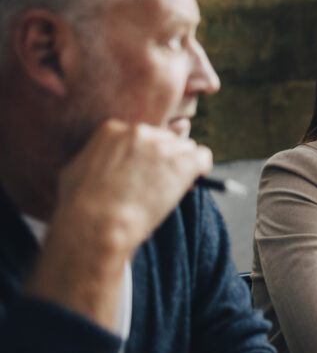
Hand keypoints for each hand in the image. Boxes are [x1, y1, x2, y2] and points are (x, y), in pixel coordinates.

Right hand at [26, 120, 211, 328]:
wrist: (97, 223)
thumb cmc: (79, 206)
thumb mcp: (75, 172)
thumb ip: (93, 159)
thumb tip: (100, 164)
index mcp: (113, 130)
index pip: (141, 135)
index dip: (146, 154)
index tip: (148, 170)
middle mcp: (140, 132)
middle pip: (165, 138)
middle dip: (166, 158)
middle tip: (164, 180)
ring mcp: (163, 147)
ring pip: (186, 147)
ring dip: (183, 164)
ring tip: (177, 186)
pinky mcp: (182, 163)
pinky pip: (203, 157)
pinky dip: (202, 168)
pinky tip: (198, 179)